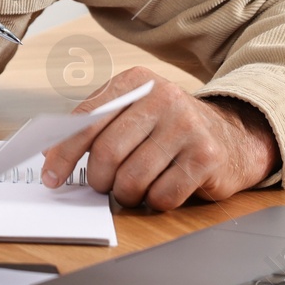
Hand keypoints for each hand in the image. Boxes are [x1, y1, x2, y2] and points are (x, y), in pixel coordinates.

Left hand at [40, 67, 279, 209]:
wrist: (233, 136)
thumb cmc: (170, 128)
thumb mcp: (133, 112)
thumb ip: (94, 124)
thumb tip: (51, 151)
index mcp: (135, 82)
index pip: (87, 120)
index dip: (64, 154)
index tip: (51, 177)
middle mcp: (162, 97)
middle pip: (107, 153)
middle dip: (98, 180)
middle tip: (103, 184)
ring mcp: (187, 126)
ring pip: (132, 179)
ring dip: (126, 194)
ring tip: (135, 187)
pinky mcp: (206, 156)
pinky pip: (162, 196)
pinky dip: (154, 202)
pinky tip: (162, 188)